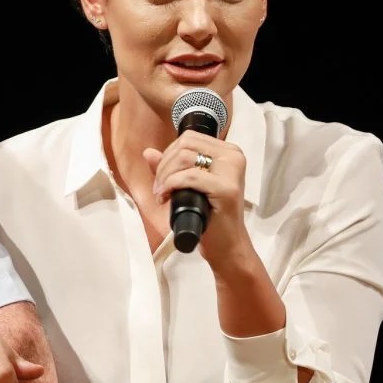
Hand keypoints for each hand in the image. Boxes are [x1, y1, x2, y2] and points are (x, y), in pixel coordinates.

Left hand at [144, 129, 252, 261]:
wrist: (226, 245)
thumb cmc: (208, 216)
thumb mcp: (187, 187)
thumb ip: (170, 168)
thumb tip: (148, 152)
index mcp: (228, 152)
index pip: (189, 138)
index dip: (168, 154)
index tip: (163, 176)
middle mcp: (233, 156)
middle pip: (185, 145)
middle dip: (164, 166)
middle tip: (160, 188)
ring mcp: (232, 171)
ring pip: (185, 157)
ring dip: (165, 176)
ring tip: (162, 194)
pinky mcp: (227, 188)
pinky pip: (189, 176)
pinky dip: (171, 185)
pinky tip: (166, 197)